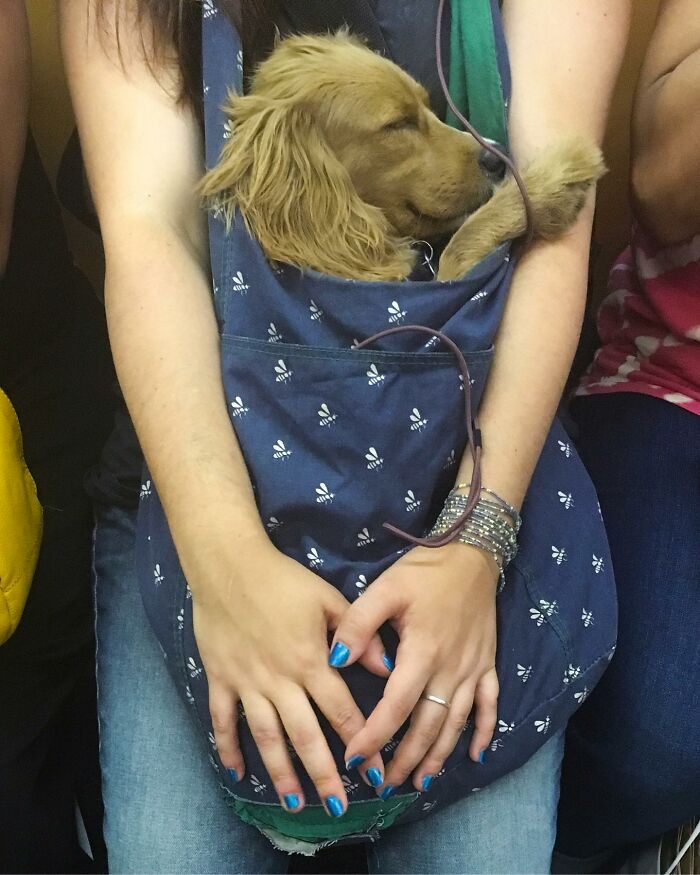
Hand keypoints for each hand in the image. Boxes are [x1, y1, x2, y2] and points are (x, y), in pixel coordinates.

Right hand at [188, 538, 390, 815]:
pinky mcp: (221, 678)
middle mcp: (280, 680)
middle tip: (338, 806)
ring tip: (294, 803)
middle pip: (305, 735)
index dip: (361, 742)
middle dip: (324, 774)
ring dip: (281, 772)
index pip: (341, 711)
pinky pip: (224, 720)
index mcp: (310, 661)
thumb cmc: (284, 580)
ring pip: (267, 736)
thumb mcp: (329, 599)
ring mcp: (247, 683)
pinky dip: (228, 747)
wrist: (229, 565)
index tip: (375, 770)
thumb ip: (359, 636)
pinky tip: (237, 773)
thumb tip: (387, 669)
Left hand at [331, 543, 498, 794]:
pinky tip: (474, 755)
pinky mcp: (488, 663)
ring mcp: (473, 669)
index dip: (375, 736)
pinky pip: (489, 705)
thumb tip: (336, 660)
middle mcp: (450, 669)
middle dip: (404, 758)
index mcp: (422, 652)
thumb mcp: (385, 587)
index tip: (354, 759)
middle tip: (383, 786)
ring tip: (419, 782)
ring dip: (438, 755)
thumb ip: (358, 623)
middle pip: (427, 725)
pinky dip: (482, 731)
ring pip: (455, 723)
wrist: (472, 554)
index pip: (396, 706)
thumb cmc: (425, 571)